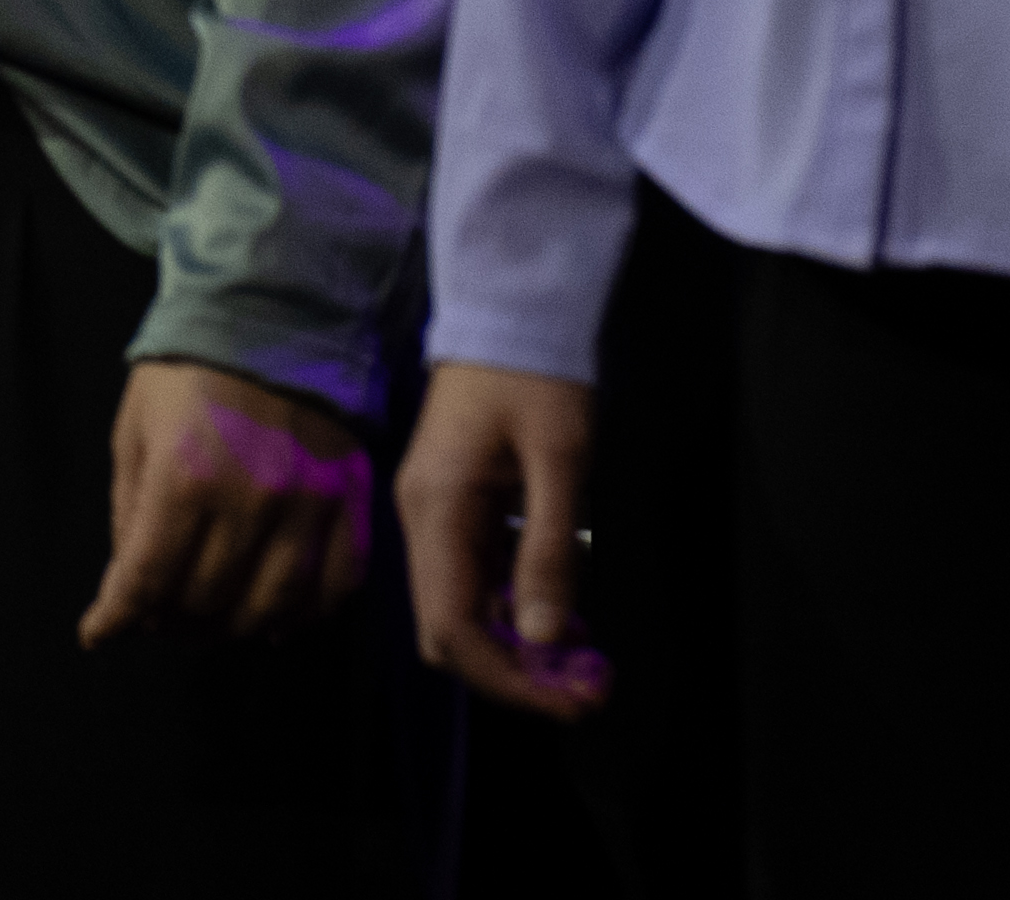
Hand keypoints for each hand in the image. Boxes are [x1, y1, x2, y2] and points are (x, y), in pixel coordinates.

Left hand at [86, 357, 379, 642]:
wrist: (274, 316)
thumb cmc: (188, 372)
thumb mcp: (134, 429)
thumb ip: (130, 509)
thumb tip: (128, 584)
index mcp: (185, 477)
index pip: (146, 578)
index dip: (116, 617)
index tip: (99, 633)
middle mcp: (250, 501)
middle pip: (205, 600)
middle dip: (169, 620)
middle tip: (156, 618)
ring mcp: (309, 507)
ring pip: (270, 609)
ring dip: (231, 628)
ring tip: (208, 621)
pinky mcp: (351, 505)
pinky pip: (334, 589)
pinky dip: (302, 617)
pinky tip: (274, 620)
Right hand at [397, 361, 606, 717]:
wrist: (509, 309)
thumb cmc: (536, 377)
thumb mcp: (559, 461)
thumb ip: (548, 550)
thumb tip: (544, 637)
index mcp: (437, 510)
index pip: (451, 627)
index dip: (506, 679)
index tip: (571, 700)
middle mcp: (422, 520)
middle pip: (448, 630)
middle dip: (513, 672)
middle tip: (585, 688)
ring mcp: (435, 514)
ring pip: (463, 609)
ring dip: (519, 646)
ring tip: (587, 663)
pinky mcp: (455, 507)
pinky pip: (477, 579)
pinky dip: (516, 609)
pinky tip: (566, 617)